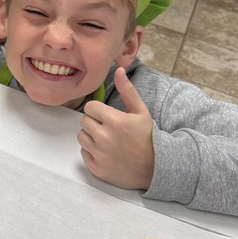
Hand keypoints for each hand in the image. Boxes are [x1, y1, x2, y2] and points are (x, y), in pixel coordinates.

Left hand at [77, 67, 154, 188]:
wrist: (156, 167)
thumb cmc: (148, 137)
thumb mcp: (141, 111)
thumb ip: (127, 90)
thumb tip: (118, 70)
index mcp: (114, 120)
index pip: (90, 107)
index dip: (98, 110)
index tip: (107, 116)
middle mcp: (104, 137)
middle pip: (83, 121)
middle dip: (94, 122)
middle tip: (108, 128)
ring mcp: (99, 154)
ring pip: (81, 136)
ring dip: (90, 136)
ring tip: (106, 139)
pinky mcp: (96, 168)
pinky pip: (83, 153)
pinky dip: (92, 152)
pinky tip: (106, 152)